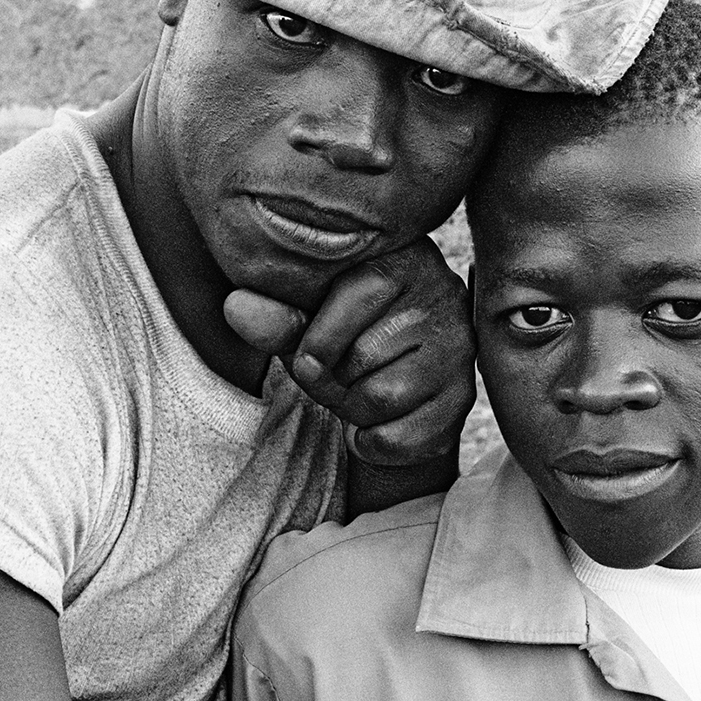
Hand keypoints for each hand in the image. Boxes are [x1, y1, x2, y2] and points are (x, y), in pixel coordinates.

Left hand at [224, 240, 475, 475]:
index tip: (312, 354)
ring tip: (359, 396)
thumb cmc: (339, 340)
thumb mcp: (303, 321)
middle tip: (341, 379)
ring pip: (381, 398)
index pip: (355, 299)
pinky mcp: (464, 401)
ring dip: (353, 412)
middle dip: (334, 382)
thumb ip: (274, 316)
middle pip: (363, 357)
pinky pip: (401, 436)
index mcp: (405, 257)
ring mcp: (460, 351)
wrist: (388, 388)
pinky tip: (378, 423)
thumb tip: (236, 306)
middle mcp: (445, 296)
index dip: (317, 341)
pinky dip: (373, 442)